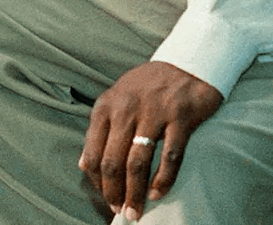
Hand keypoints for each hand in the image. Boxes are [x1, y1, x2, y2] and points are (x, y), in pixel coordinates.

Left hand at [79, 61, 222, 220]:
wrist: (188, 62)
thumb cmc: (149, 86)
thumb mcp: (117, 99)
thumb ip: (101, 128)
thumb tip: (84, 165)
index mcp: (106, 106)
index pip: (93, 152)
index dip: (97, 182)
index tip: (105, 198)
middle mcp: (126, 108)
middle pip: (113, 162)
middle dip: (114, 193)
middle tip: (120, 211)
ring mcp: (154, 113)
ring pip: (137, 163)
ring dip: (136, 193)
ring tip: (136, 211)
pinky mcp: (180, 118)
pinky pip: (169, 156)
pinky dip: (163, 179)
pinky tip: (158, 193)